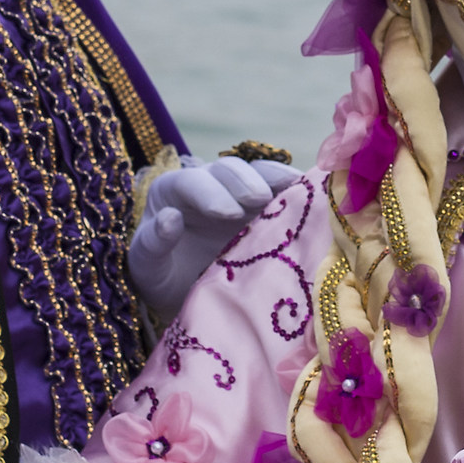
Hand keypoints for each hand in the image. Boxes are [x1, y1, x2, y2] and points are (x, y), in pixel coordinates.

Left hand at [128, 155, 299, 311]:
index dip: (211, 193)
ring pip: (261, 173)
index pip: (191, 182)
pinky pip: (284, 191)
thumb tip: (169, 218)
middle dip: (246, 182)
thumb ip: (152, 244)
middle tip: (260, 200)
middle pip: (229, 170)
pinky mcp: (266, 207)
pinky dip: (300, 192)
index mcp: (172, 191)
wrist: (187, 292)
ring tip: (298, 192)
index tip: (227, 213)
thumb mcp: (146, 267)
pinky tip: (318, 199)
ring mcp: (240, 192)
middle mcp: (208, 183)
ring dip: (279, 181)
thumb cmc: (161, 277)